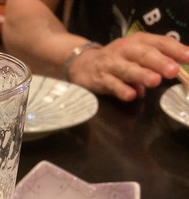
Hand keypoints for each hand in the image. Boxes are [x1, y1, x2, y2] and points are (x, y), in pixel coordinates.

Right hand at [68, 32, 188, 101]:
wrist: (82, 64)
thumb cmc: (115, 61)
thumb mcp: (134, 57)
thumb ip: (151, 66)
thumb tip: (168, 74)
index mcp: (137, 42)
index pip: (159, 43)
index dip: (174, 50)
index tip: (188, 58)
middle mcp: (125, 50)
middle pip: (144, 54)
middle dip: (159, 62)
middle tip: (172, 71)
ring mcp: (111, 64)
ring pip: (128, 69)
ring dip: (142, 75)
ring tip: (155, 81)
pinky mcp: (100, 79)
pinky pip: (112, 84)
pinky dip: (121, 89)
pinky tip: (131, 95)